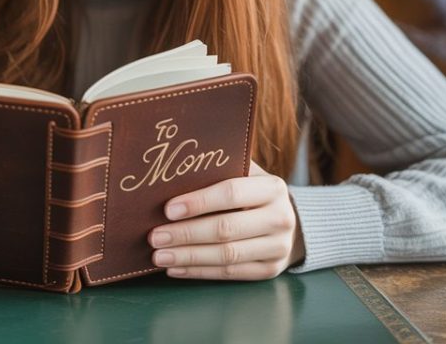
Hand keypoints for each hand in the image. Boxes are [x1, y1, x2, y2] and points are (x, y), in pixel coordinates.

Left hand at [148, 161, 304, 279]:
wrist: (290, 221)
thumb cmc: (253, 192)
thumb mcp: (246, 174)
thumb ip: (219, 172)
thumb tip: (173, 174)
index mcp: (272, 188)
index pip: (231, 193)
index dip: (198, 202)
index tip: (168, 209)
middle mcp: (280, 218)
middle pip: (226, 229)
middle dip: (186, 234)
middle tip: (155, 236)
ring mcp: (278, 247)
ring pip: (227, 255)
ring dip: (188, 257)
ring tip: (160, 256)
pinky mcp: (270, 270)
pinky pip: (230, 273)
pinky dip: (200, 272)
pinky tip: (177, 268)